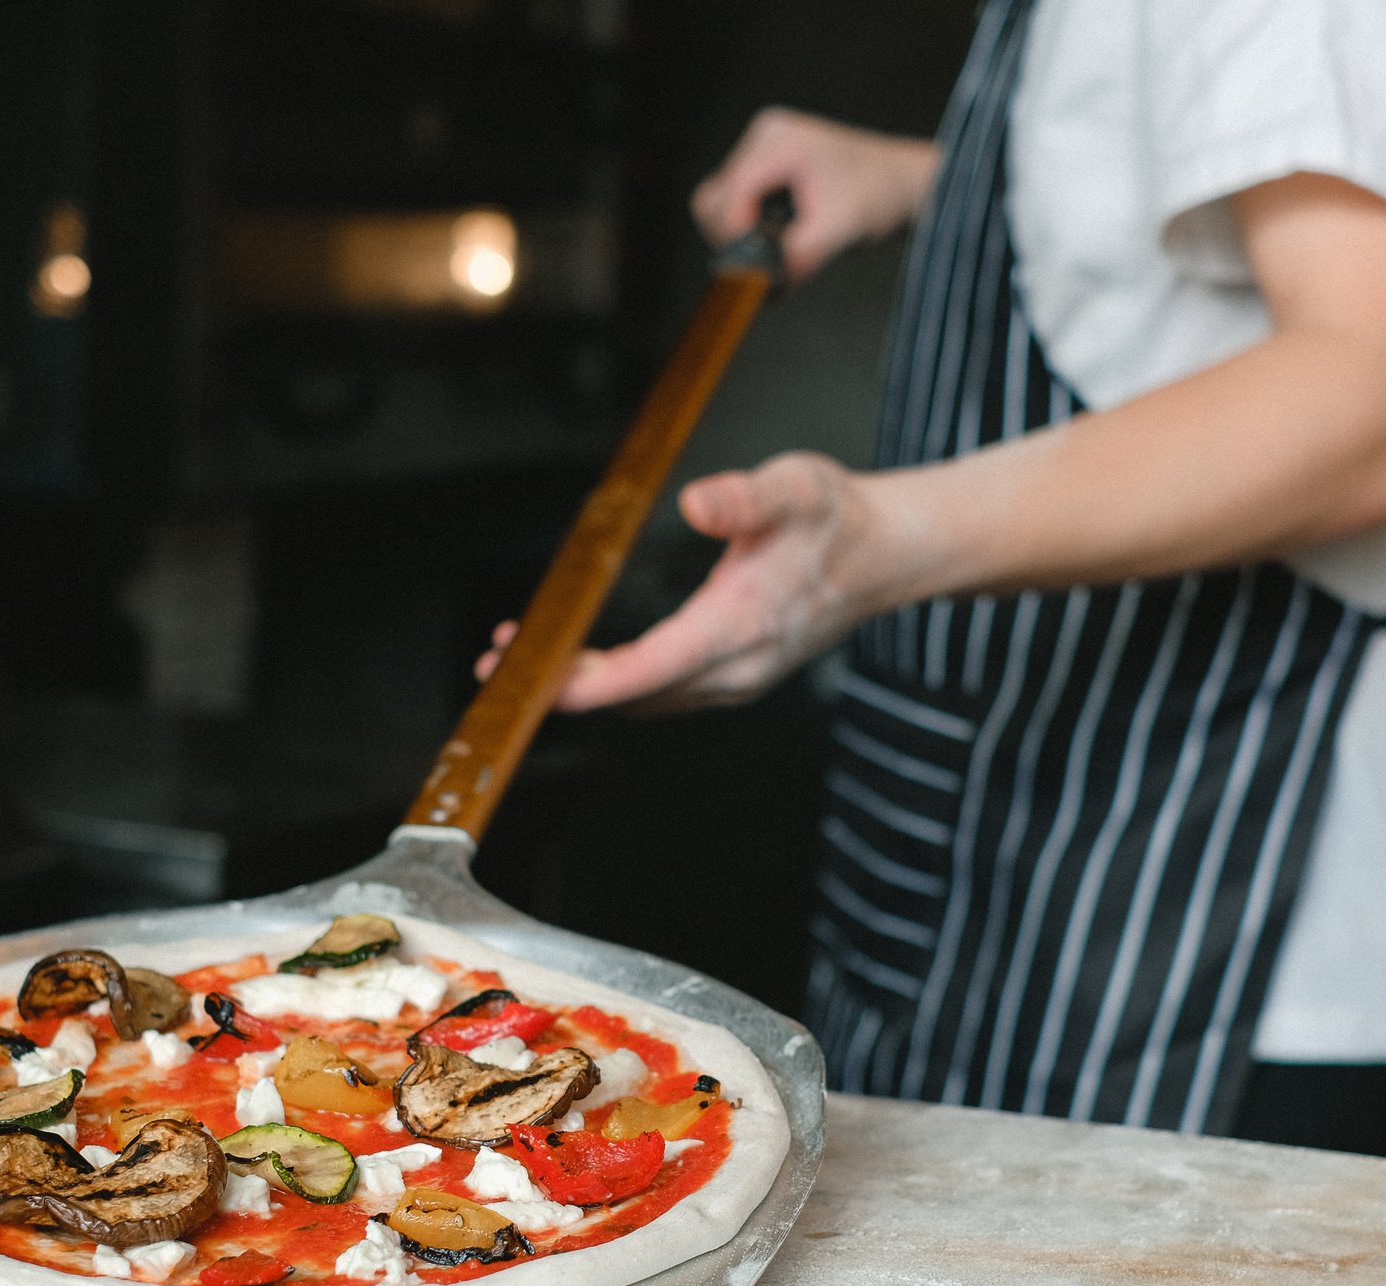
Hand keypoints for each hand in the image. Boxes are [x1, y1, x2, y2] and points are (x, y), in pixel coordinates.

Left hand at [475, 453, 902, 711]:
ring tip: (523, 658)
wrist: (887, 554)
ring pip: (644, 699)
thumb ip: (744, 498)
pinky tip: (581, 661)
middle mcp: (736, 668)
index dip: (586, 681)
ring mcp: (736, 680)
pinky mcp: (733, 677)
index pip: (650, 668)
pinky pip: (661, 693)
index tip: (534, 679)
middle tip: (498, 661)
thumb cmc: (838, 517)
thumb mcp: (796, 486)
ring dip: (584, 686)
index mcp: (742, 625)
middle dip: (564, 683)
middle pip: (634, 694)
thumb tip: (697, 504)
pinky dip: (615, 683)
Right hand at [691, 108, 938, 282]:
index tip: (755, 267)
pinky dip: (748, 229)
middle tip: (770, 260)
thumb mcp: (841, 227)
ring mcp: (761, 151)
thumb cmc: (879, 192)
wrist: (897, 182)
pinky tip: (780, 236)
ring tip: (782, 246)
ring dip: (741, 235)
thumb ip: (800, 255)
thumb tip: (766, 285)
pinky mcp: (762, 169)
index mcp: (781, 141)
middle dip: (735, 237)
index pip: (732, 192)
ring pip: (718, 205)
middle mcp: (765, 139)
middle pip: (715, 198)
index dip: (736, 234)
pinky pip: (733, 205)